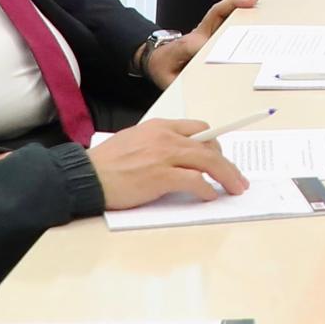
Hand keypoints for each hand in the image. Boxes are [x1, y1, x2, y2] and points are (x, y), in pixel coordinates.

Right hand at [91, 115, 245, 211]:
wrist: (87, 175)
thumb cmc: (107, 163)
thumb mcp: (134, 140)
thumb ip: (157, 143)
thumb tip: (177, 156)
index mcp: (159, 126)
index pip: (199, 128)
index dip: (215, 142)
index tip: (224, 154)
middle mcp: (166, 138)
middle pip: (210, 145)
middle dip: (228, 163)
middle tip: (237, 178)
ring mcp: (165, 156)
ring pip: (208, 161)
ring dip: (226, 176)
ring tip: (235, 188)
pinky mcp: (162, 177)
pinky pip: (195, 181)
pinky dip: (206, 189)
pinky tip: (210, 196)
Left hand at [143, 0, 258, 86]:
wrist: (154, 57)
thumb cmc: (163, 68)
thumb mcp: (169, 80)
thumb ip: (183, 84)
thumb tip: (197, 88)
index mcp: (187, 47)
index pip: (204, 43)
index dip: (217, 44)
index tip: (234, 51)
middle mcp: (197, 35)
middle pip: (216, 16)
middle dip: (233, 7)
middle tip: (251, 1)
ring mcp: (203, 30)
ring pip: (220, 12)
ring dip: (236, 1)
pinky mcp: (208, 30)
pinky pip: (221, 14)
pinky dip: (234, 4)